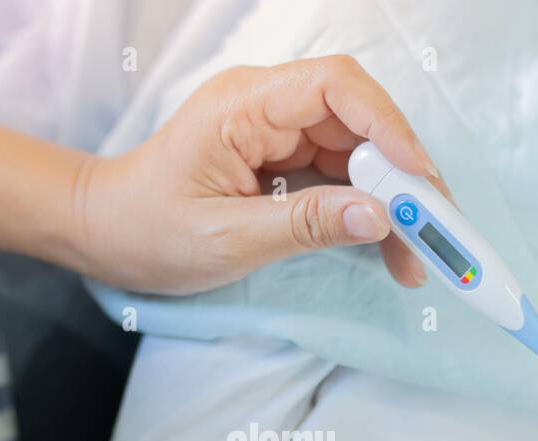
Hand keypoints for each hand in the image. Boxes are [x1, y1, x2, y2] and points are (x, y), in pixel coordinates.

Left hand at [76, 56, 446, 293]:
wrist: (103, 234)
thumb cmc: (146, 230)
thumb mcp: (226, 238)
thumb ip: (303, 225)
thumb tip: (378, 217)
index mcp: (244, 105)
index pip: (336, 88)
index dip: (389, 127)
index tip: (420, 181)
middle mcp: (266, 107)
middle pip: (358, 121)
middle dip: (402, 175)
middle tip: (434, 231)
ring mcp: (275, 132)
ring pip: (356, 152)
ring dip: (390, 201)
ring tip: (414, 256)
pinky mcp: (281, 160)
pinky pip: (338, 175)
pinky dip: (366, 210)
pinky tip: (386, 246)